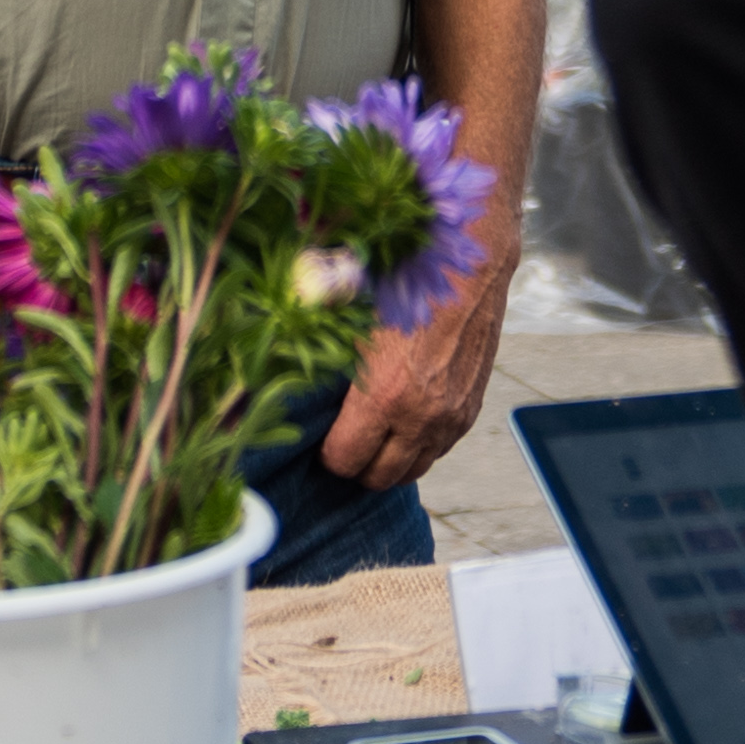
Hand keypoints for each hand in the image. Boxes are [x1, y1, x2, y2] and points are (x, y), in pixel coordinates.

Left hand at [319, 234, 516, 496]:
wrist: (469, 265)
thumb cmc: (405, 281)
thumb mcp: (351, 315)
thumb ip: (319, 351)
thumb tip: (273, 366)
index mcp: (384, 396)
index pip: (345, 461)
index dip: (327, 455)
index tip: (320, 440)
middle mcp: (420, 418)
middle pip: (380, 478)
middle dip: (357, 467)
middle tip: (344, 444)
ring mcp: (450, 418)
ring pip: (414, 471)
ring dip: (391, 463)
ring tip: (374, 441)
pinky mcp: (470, 410)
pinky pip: (440, 451)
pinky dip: (420, 447)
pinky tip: (405, 425)